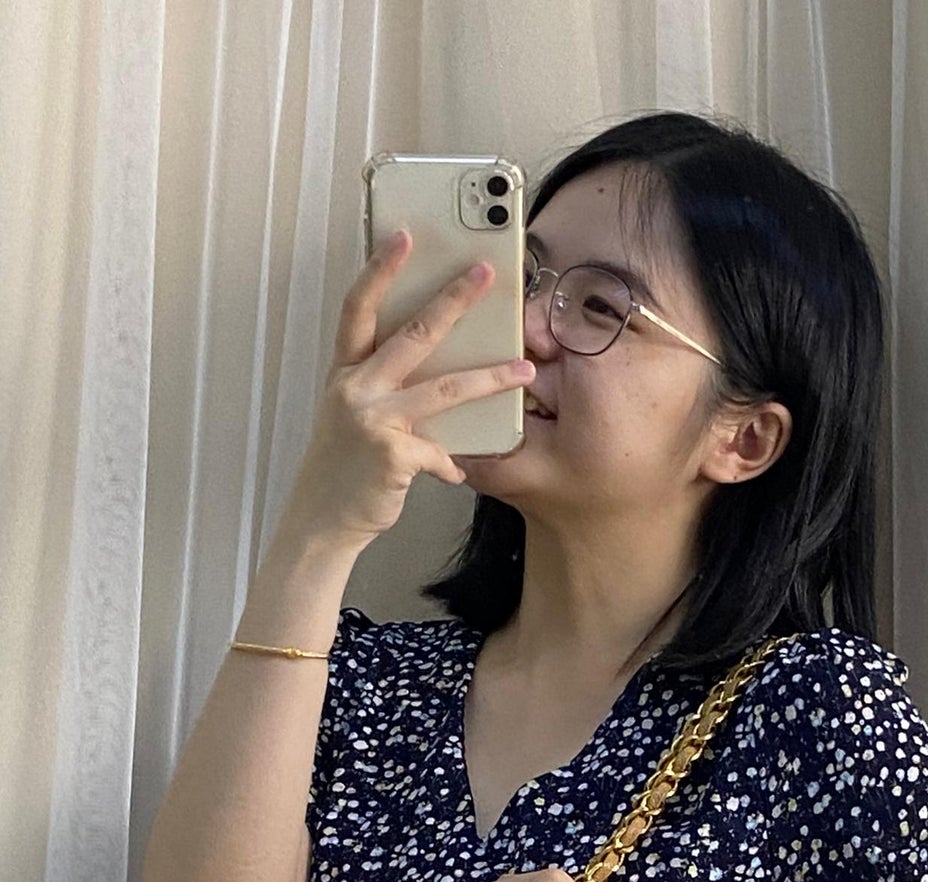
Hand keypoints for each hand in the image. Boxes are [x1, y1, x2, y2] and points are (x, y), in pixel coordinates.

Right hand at [285, 228, 533, 549]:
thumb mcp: (355, 415)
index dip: (381, 269)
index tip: (404, 235)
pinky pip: (440, 453)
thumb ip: (386, 388)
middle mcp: (356, 387)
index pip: (361, 308)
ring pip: (443, 389)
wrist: (323, 519)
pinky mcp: (392, 454)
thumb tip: (436, 368)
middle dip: (453, 300)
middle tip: (484, 272)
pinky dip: (451, 463)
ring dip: (489, 379)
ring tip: (524, 370)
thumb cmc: (345, 465)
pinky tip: (455, 473)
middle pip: (413, 333)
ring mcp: (373, 419)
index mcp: (347, 371)